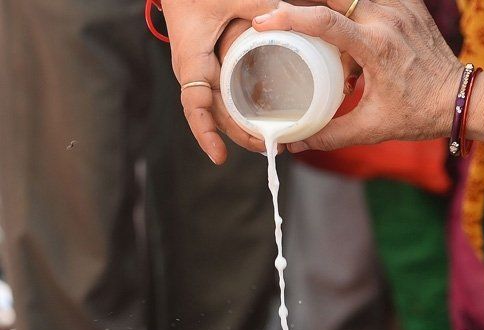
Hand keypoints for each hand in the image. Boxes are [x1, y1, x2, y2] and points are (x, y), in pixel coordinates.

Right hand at [160, 0, 280, 162]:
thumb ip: (258, 6)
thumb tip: (286, 16)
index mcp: (192, 62)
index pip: (195, 106)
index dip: (205, 133)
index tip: (219, 156)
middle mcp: (194, 75)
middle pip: (216, 116)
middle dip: (241, 136)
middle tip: (271, 148)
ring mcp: (202, 76)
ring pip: (222, 111)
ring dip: (244, 129)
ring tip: (272, 142)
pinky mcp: (210, 71)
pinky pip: (225, 98)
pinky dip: (241, 113)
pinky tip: (261, 122)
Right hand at [253, 0, 462, 151]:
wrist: (457, 99)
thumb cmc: (417, 114)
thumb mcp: (370, 129)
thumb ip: (329, 134)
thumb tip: (295, 143)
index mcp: (377, 47)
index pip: (325, 21)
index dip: (290, 17)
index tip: (264, 22)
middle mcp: (387, 18)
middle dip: (306, 10)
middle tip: (286, 25)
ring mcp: (400, 6)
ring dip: (333, 17)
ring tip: (337, 55)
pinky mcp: (408, 3)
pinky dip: (356, 13)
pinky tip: (356, 42)